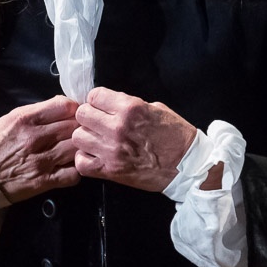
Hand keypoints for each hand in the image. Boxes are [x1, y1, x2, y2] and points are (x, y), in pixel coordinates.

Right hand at [0, 96, 81, 203]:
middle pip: (74, 127)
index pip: (65, 106)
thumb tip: (62, 106)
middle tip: (78, 132)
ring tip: (74, 149)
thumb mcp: (9, 119)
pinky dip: (76, 170)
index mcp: (25, 119)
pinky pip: (73, 175)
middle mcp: (35, 138)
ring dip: (79, 148)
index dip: (74, 109)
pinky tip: (69, 167)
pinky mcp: (44, 182)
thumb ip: (36, 112)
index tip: (74, 114)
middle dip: (79, 128)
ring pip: (76, 149)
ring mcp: (41, 161)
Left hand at [71, 87, 196, 192]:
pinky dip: (85, 160)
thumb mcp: (156, 109)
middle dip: (88, 118)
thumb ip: (130, 105)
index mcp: (130, 108)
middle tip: (98, 124)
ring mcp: (111, 150)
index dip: (97, 101)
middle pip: (82, 115)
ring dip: (86, 138)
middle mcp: (117, 127)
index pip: (94, 96)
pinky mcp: (110, 170)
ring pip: (78, 137)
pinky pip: (81, 162)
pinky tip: (95, 157)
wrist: (188, 166)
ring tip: (98, 141)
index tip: (102, 108)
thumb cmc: (176, 136)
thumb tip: (110, 105)